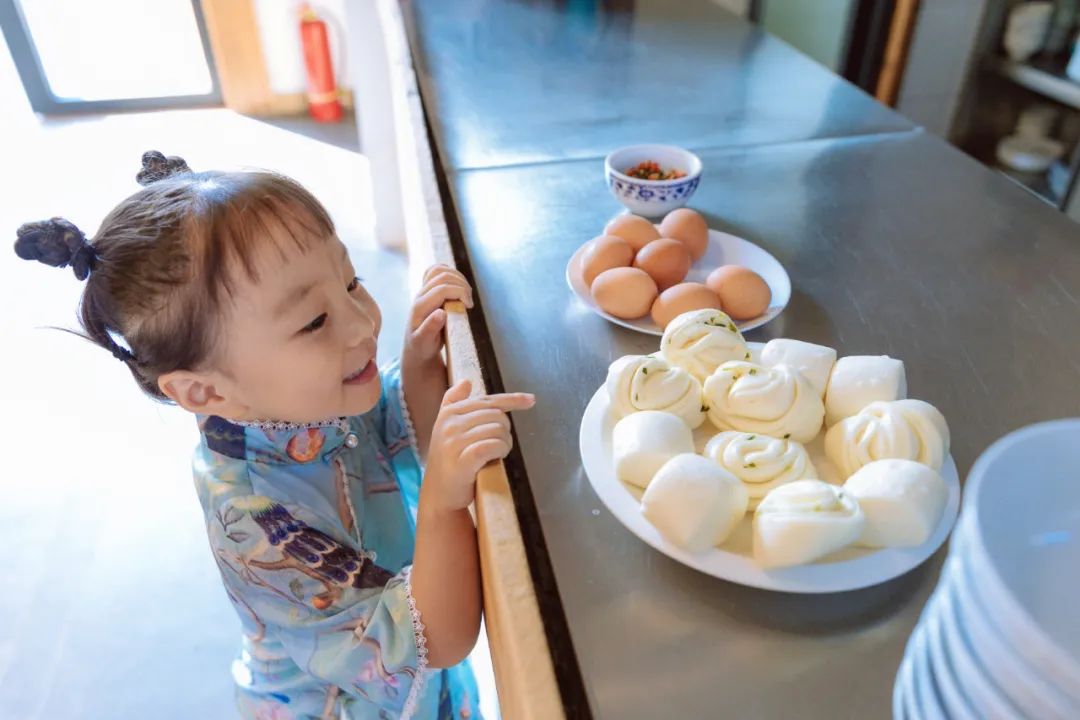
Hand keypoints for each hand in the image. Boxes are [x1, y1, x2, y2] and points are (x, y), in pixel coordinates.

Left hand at [403, 264, 473, 368]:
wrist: (417, 347)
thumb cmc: (423, 347)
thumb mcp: (424, 343)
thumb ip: (430, 329)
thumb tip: (441, 313)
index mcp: (420, 307)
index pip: (441, 289)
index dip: (460, 292)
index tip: (469, 306)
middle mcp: (419, 295)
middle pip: (442, 276)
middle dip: (461, 285)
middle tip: (469, 302)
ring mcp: (422, 290)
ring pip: (439, 270)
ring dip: (457, 277)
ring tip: (466, 293)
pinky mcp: (427, 289)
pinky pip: (436, 271)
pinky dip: (449, 273)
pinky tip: (457, 285)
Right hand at [422, 380, 534, 511]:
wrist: (439, 495)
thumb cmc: (448, 462)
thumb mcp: (446, 429)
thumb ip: (453, 403)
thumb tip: (466, 382)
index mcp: (448, 412)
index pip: (487, 400)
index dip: (512, 399)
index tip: (531, 400)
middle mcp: (449, 423)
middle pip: (497, 415)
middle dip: (505, 431)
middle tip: (498, 447)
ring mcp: (454, 442)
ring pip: (498, 430)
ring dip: (505, 443)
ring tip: (495, 455)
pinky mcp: (463, 459)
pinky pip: (494, 445)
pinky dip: (501, 451)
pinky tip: (496, 458)